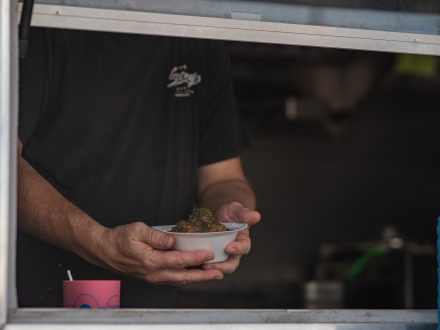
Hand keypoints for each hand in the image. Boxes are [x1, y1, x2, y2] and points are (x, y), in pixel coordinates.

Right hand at [96, 222, 223, 285]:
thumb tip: (171, 240)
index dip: (196, 258)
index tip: (210, 254)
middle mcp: (154, 273)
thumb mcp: (137, 230)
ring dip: (197, 278)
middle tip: (219, 273)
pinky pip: (173, 279)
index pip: (179, 261)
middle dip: (203, 275)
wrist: (105, 251)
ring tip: (213, 275)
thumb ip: (155, 236)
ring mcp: (153, 278)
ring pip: (179, 280)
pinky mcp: (153, 277)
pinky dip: (187, 278)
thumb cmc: (120, 238)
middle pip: (183, 276)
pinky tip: (195, 274)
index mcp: (151, 261)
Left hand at [202, 202, 259, 273]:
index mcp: (243, 240)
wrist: (219, 214)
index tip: (229, 248)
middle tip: (211, 264)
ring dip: (212, 269)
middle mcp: (234, 251)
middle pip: (231, 264)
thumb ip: (244, 213)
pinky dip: (202, 266)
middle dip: (222, 266)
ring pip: (220, 267)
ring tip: (202, 267)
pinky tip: (194, 265)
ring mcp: (222, 255)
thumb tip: (256, 216)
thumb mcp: (236, 209)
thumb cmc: (230, 212)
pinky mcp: (211, 256)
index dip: (238, 249)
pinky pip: (208, 264)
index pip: (244, 247)